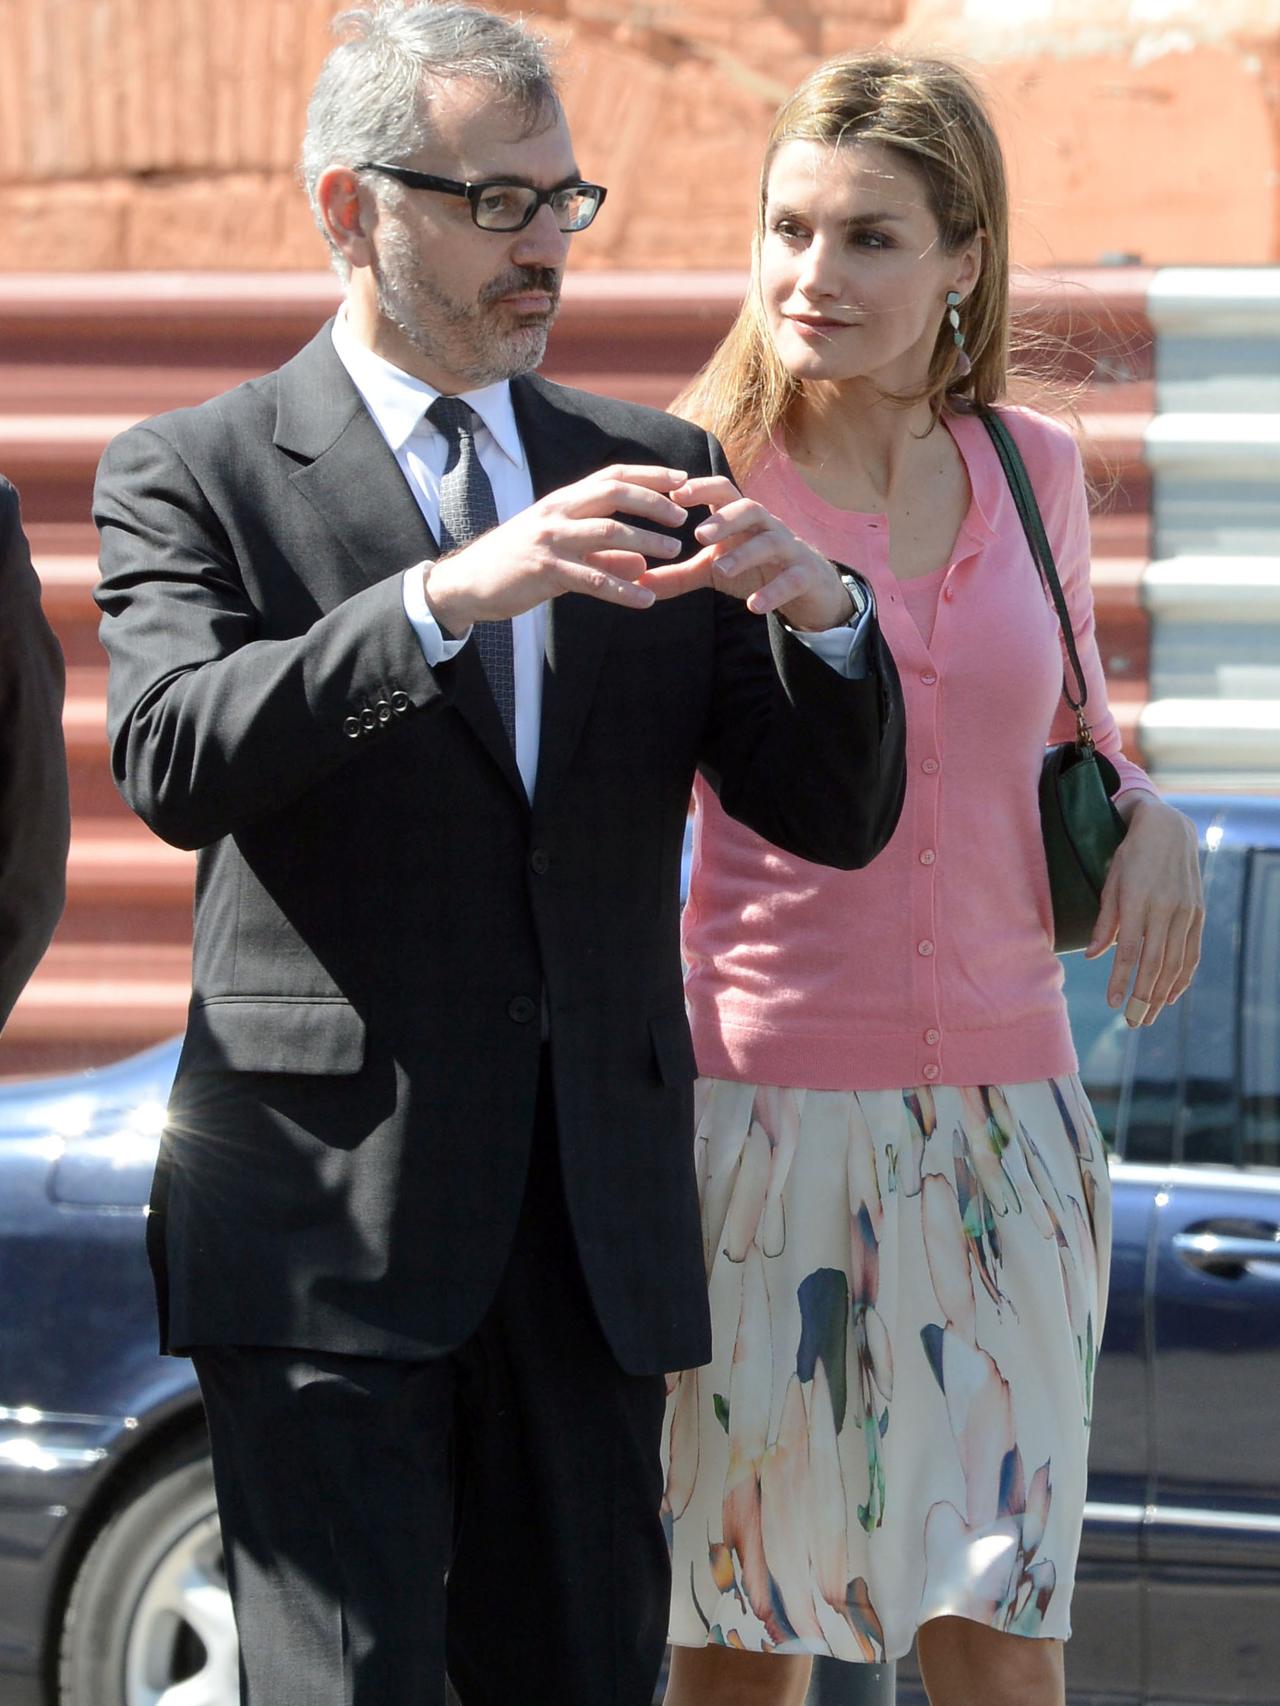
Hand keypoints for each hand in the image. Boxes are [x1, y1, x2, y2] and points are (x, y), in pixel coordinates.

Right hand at [421, 465, 689, 632]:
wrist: (468, 583)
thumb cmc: (516, 563)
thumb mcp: (561, 550)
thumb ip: (602, 553)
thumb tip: (641, 562)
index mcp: (562, 501)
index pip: (611, 477)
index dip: (648, 475)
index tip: (682, 479)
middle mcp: (557, 512)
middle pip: (614, 495)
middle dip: (653, 501)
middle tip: (684, 514)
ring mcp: (550, 540)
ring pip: (608, 532)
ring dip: (646, 541)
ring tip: (676, 552)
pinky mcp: (545, 571)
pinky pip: (593, 578)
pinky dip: (623, 589)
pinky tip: (646, 599)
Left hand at [639, 475, 855, 631]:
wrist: (808, 588)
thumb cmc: (754, 568)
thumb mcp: (713, 570)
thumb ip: (678, 575)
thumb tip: (638, 583)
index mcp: (741, 519)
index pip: (722, 491)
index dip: (700, 488)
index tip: (674, 494)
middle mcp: (766, 526)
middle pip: (749, 508)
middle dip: (725, 518)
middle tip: (698, 535)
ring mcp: (788, 548)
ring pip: (770, 541)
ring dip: (745, 554)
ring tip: (720, 570)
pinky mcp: (804, 575)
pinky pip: (791, 579)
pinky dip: (773, 591)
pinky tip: (754, 606)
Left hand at [1086, 795, 1203, 1025]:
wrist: (1168, 829)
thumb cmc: (1130, 856)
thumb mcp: (1110, 882)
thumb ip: (1104, 921)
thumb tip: (1093, 956)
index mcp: (1138, 900)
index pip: (1129, 951)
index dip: (1120, 979)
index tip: (1112, 1003)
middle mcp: (1165, 908)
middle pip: (1155, 963)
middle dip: (1143, 996)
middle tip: (1133, 1022)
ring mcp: (1185, 912)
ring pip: (1175, 962)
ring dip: (1162, 993)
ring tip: (1149, 1015)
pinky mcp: (1198, 913)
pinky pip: (1192, 952)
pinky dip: (1183, 976)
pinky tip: (1172, 995)